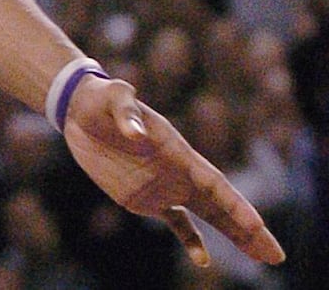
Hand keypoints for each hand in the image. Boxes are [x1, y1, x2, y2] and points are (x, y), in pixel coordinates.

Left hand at [62, 74, 284, 266]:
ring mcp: (165, 186)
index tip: (255, 224)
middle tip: (276, 255)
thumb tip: (136, 133)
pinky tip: (203, 260)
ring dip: (234, 235)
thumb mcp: (112, 97)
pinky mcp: (145, 197)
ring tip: (263, 257)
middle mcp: (179, 172)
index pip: (214, 183)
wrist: (81, 111)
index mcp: (178, 151)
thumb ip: (126, 111)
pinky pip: (176, 222)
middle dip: (249, 230)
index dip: (234, 204)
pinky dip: (191, 240)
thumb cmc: (100, 100)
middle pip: (222, 205)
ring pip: (208, 216)